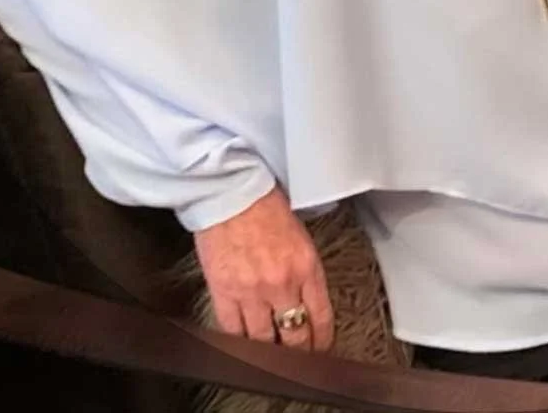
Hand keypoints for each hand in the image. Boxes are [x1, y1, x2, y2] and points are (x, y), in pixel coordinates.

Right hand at [193, 184, 335, 351]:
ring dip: (270, 350)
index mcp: (306, 265)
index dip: (323, 339)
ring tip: (272, 354)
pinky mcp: (224, 292)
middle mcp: (282, 283)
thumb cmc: (264, 204)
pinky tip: (245, 344)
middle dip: (300, 351)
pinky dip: (240, 342)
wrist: (231, 192)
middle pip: (295, 336)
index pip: (321, 316)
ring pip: (264, 340)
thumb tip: (305, 297)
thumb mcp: (300, 234)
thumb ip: (304, 268)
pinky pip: (233, 331)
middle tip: (299, 356)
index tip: (322, 346)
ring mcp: (252, 291)